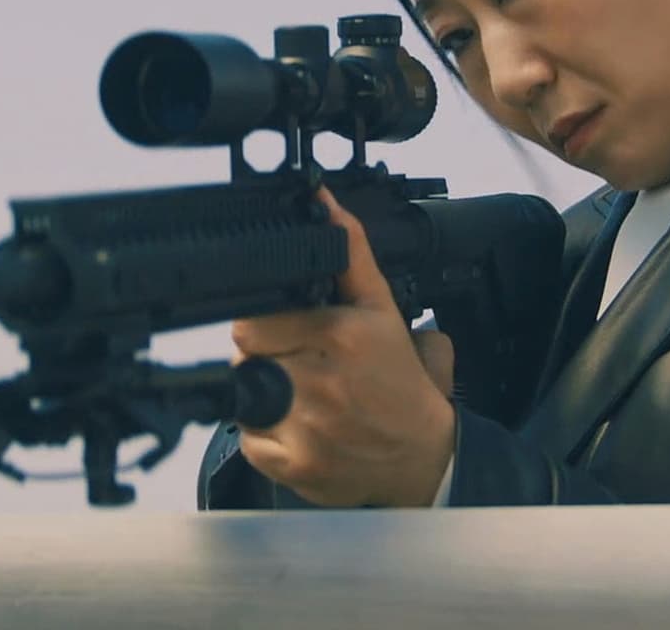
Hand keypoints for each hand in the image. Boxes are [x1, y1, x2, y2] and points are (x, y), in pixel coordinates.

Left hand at [230, 186, 457, 507]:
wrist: (425, 456)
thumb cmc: (400, 382)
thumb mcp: (382, 309)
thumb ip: (350, 252)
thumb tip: (323, 201)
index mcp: (338, 336)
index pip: (250, 324)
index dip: (263, 326)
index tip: (283, 332)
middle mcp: (319, 381)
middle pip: (244, 359)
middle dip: (265, 358)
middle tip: (296, 364)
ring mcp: (305, 428)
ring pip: (244, 398)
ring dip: (263, 395)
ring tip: (299, 396)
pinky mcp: (294, 466)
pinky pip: (249, 440)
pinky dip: (265, 435)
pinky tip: (298, 427)